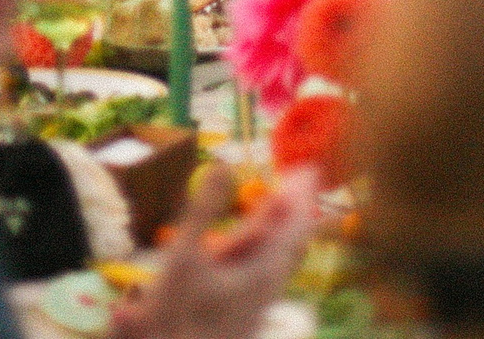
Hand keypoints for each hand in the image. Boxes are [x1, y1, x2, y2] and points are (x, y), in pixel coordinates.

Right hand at [108, 166, 317, 338]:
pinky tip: (259, 248)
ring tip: (283, 207)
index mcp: (264, 270)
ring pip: (283, 259)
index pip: (295, 222)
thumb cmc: (176, 316)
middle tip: (299, 179)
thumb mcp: (184, 256)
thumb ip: (204, 210)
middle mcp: (270, 288)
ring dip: (283, 228)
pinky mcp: (249, 317)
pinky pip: (269, 273)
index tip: (307, 167)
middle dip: (295, 207)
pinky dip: (270, 248)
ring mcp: (261, 305)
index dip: (302, 192)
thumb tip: (224, 166)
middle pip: (293, 240)